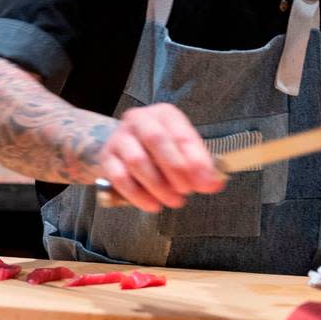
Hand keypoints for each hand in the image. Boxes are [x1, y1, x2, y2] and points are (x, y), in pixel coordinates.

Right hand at [98, 103, 225, 212]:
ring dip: (158, 185)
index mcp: (164, 114)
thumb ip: (199, 165)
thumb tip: (214, 183)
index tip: (207, 182)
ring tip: (174, 200)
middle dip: (175, 169)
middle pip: (155, 140)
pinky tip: (153, 205)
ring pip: (136, 160)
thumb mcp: (183, 150)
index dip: (196, 160)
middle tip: (187, 191)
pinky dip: (138, 195)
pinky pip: (120, 177)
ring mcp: (120, 138)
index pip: (181, 134)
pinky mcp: (107, 158)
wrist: (126, 146)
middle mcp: (139, 120)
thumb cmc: (161, 148)